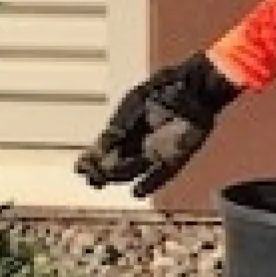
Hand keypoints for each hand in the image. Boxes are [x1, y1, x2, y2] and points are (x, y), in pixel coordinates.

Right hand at [75, 53, 240, 196]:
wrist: (195, 86)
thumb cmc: (165, 88)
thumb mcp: (136, 101)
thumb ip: (120, 124)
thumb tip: (101, 146)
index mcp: (125, 128)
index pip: (102, 150)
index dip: (90, 161)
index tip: (80, 168)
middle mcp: (137, 143)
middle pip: (114, 165)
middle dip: (101, 174)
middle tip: (92, 178)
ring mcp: (155, 152)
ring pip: (132, 171)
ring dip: (119, 176)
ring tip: (107, 177)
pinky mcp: (175, 158)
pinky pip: (160, 176)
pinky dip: (149, 184)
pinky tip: (136, 191)